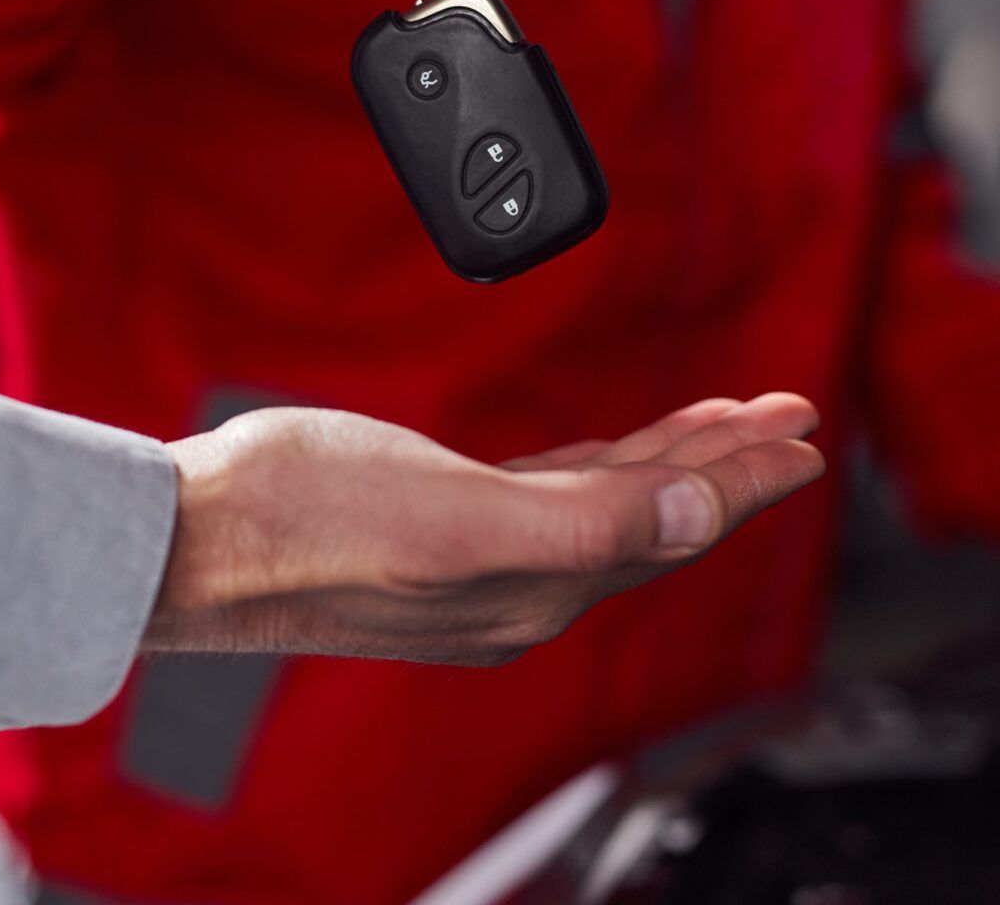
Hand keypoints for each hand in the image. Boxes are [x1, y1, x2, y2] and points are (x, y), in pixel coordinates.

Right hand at [147, 398, 825, 664]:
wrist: (194, 539)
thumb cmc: (309, 519)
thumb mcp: (462, 519)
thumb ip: (593, 523)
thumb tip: (705, 520)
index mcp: (539, 583)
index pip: (674, 525)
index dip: (745, 477)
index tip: (805, 436)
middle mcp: (521, 582)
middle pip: (654, 515)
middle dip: (725, 464)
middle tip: (786, 416)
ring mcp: (478, 558)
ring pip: (607, 505)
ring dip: (671, 461)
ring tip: (726, 422)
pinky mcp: (435, 528)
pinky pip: (550, 496)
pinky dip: (599, 468)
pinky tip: (610, 453)